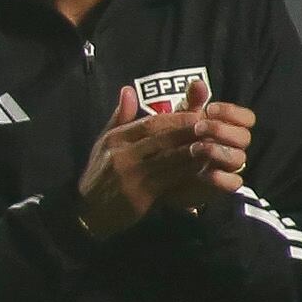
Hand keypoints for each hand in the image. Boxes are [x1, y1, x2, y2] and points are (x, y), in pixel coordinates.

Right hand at [76, 79, 248, 237]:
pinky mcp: (140, 194)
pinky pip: (170, 179)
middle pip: (162, 139)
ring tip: (213, 145)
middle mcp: (122, 155)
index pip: (150, 123)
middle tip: (212, 126)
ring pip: (169, 159)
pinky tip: (203, 167)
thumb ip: (119, 117)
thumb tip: (128, 89)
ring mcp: (131, 175)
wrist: (88, 211)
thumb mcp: (104, 143)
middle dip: (189, 132)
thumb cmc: (100, 174)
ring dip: (194, 151)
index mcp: (115, 140)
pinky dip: (188, 172)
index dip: (176, 118)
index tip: (198, 113)